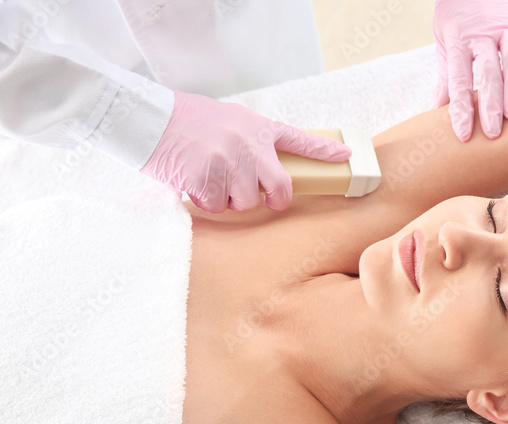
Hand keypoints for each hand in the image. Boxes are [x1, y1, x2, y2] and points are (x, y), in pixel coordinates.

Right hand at [140, 91, 351, 212]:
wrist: (146, 117)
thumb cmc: (183, 119)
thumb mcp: (226, 120)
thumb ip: (249, 141)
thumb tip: (263, 168)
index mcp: (255, 127)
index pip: (299, 139)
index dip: (324, 151)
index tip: (345, 156)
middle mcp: (248, 145)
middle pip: (281, 188)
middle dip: (274, 199)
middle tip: (259, 197)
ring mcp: (229, 162)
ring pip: (245, 203)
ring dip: (229, 200)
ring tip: (210, 178)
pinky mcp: (208, 179)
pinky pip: (216, 205)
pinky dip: (204, 200)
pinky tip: (192, 181)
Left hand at [432, 0, 507, 140]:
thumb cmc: (456, 22)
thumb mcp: (445, 45)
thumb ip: (446, 79)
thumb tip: (437, 114)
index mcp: (458, 40)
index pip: (459, 79)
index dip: (462, 108)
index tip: (464, 134)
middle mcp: (482, 33)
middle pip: (488, 70)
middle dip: (491, 103)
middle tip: (493, 133)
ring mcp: (504, 27)